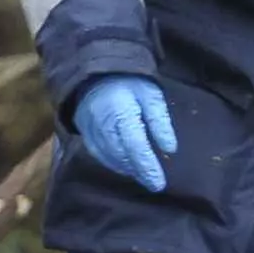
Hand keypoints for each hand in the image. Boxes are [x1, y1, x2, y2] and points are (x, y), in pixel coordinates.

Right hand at [74, 76, 176, 192]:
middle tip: (154, 183)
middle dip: (139, 172)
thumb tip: (170, 149)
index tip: (159, 183)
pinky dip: (111, 162)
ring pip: (108, 157)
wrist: (97, 69)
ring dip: (126, 169)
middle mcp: (103, 125)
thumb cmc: (130, 81)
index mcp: (122, 114)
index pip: (136, 148)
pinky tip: (123, 166)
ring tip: (142, 175)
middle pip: (122, 156)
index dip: (148, 168)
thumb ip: (159, 121)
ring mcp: (89, 129)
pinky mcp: (83, 130)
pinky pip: (96, 153)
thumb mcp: (151, 95)